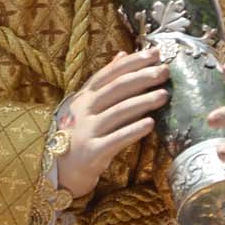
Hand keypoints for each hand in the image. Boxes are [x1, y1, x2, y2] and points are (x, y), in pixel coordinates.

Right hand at [55, 47, 169, 198]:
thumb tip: (123, 53)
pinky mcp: (92, 151)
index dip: (132, 62)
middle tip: (164, 72)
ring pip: (118, 111)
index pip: (109, 73)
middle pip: (115, 88)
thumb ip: (104, 81)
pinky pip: (116, 139)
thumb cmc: (79, 135)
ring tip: (164, 95)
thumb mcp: (86, 104)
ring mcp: (87, 130)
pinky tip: (150, 123)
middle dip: (142, 78)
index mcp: (84, 96)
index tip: (155, 54)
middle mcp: (84, 110)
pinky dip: (133, 130)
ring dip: (143, 102)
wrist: (60, 171)